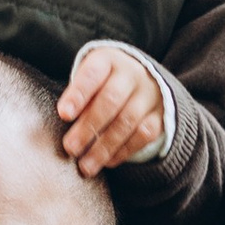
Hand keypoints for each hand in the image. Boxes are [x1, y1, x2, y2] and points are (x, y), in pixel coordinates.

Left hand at [58, 42, 167, 179]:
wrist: (142, 81)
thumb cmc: (103, 83)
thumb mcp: (89, 80)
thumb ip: (78, 96)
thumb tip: (65, 121)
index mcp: (108, 60)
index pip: (93, 74)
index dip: (78, 94)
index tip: (64, 114)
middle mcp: (132, 74)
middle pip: (111, 100)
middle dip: (89, 126)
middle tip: (71, 148)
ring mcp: (149, 94)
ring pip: (127, 121)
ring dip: (104, 146)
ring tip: (85, 165)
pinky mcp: (160, 115)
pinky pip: (143, 135)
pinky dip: (123, 151)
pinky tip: (106, 162)